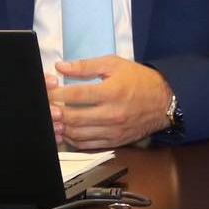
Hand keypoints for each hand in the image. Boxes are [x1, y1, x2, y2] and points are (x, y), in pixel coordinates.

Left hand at [45, 55, 171, 148]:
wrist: (164, 101)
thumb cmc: (138, 79)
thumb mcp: (113, 64)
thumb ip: (85, 65)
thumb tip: (60, 67)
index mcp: (111, 91)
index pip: (76, 94)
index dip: (56, 94)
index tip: (46, 92)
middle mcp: (111, 113)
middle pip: (74, 117)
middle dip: (55, 113)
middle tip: (45, 108)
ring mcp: (113, 130)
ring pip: (79, 134)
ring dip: (62, 128)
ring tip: (52, 120)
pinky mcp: (115, 141)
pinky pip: (88, 144)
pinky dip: (73, 140)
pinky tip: (66, 131)